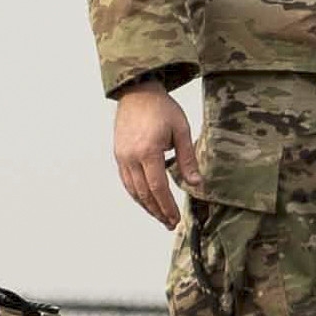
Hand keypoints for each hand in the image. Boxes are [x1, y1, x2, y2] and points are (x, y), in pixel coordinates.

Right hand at [113, 81, 200, 228]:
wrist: (137, 91)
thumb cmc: (162, 108)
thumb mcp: (181, 130)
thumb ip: (187, 159)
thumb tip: (196, 184)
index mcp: (148, 150)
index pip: (158, 187)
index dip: (167, 206)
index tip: (175, 219)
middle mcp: (131, 157)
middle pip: (144, 193)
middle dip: (158, 211)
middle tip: (169, 223)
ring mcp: (122, 156)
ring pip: (133, 190)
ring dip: (146, 206)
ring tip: (160, 216)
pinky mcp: (118, 155)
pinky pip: (127, 181)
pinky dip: (137, 194)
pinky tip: (147, 201)